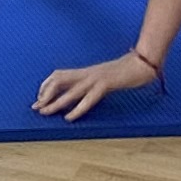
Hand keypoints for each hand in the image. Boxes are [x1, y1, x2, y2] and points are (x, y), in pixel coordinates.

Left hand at [33, 49, 160, 120]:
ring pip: (70, 91)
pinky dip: (77, 108)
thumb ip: (96, 82)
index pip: (59, 75)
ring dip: (56, 103)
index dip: (46, 86)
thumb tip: (88, 89)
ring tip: (45, 112)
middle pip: (59, 81)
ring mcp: (96, 78)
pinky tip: (69, 117)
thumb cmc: (128, 71)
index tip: (39, 98)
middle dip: (45, 94)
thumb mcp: (107, 77)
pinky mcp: (106, 83)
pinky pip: (88, 98)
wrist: (144, 62)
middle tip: (36, 107)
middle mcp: (87, 73)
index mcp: (87, 71)